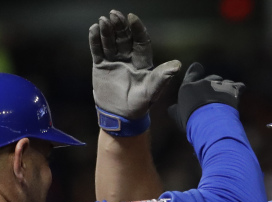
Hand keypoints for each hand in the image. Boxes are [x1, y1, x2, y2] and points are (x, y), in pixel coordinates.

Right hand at [89, 10, 180, 126]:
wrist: (120, 117)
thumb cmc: (139, 105)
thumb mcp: (151, 91)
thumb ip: (162, 77)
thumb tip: (177, 65)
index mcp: (142, 62)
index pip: (140, 42)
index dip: (137, 29)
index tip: (132, 18)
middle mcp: (128, 58)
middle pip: (124, 38)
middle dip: (119, 26)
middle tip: (114, 15)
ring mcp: (114, 61)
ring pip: (110, 42)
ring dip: (106, 31)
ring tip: (102, 21)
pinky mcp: (101, 66)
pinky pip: (98, 50)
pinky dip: (95, 40)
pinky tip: (94, 29)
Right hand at [168, 62, 244, 131]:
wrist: (209, 121)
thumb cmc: (191, 120)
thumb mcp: (179, 117)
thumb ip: (175, 110)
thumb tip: (171, 108)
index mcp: (189, 87)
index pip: (193, 72)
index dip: (196, 70)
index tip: (198, 68)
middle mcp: (204, 82)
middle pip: (211, 78)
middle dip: (212, 85)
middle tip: (213, 97)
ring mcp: (219, 85)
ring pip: (224, 82)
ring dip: (224, 88)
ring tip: (225, 98)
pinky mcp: (233, 90)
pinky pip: (238, 86)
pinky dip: (238, 88)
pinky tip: (240, 90)